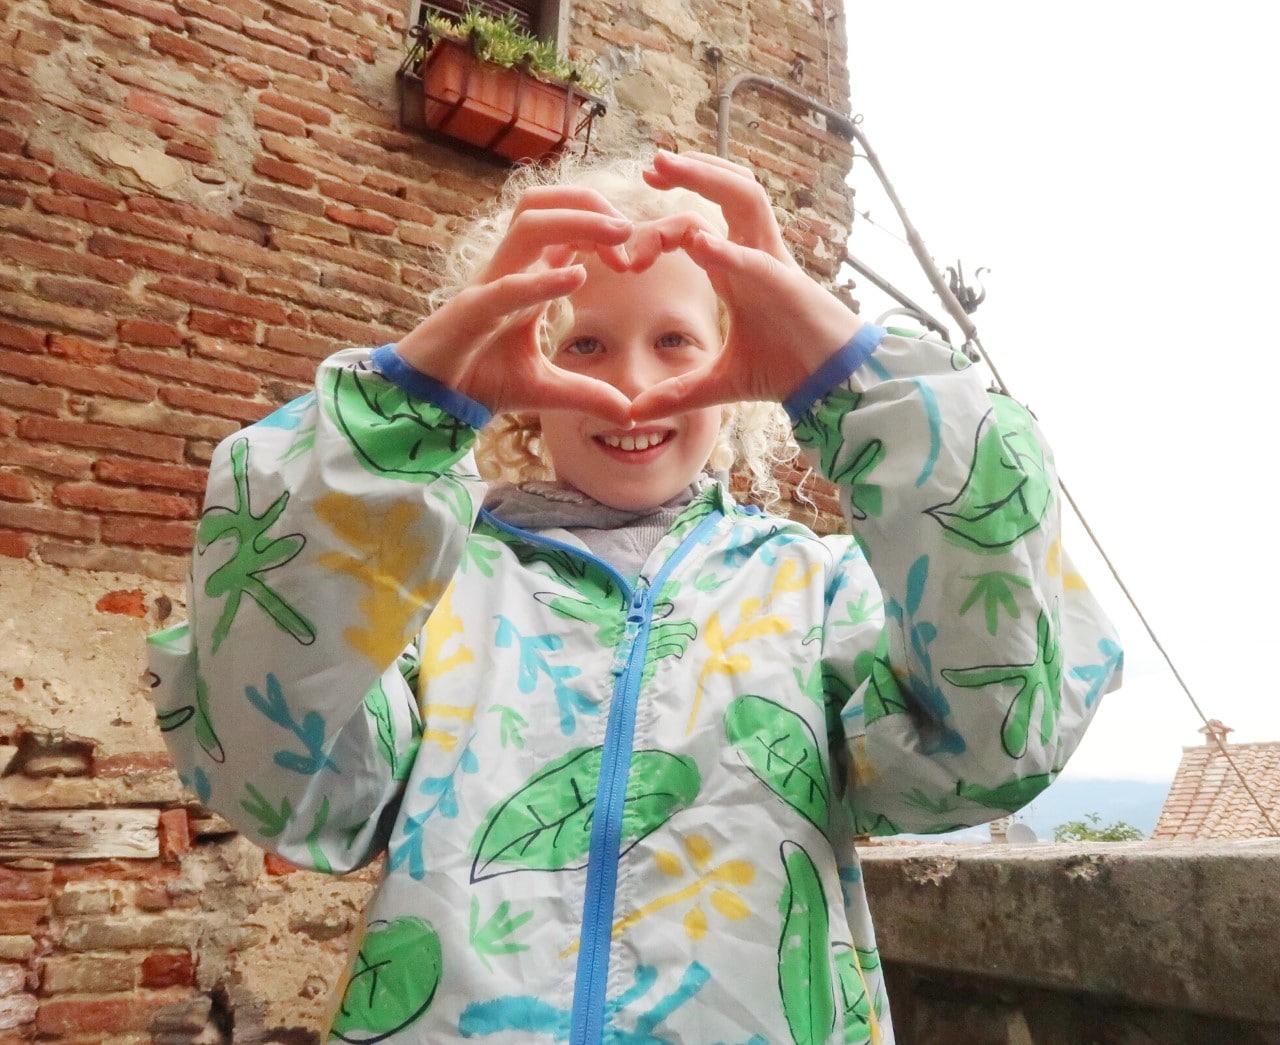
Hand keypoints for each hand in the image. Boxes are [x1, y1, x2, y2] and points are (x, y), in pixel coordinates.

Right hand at [393, 187, 635, 424]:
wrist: (430, 401)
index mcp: (526, 276)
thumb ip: (587, 395)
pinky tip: (577, 278)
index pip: (563, 224)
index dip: (602, 226)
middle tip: (629, 232)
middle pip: (543, 203)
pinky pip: (506, 286)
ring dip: (576, 221)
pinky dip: (542, 280)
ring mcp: (488, 285)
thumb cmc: (480, 380)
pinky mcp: (470, 312)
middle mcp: (508, 270)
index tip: (634, 258)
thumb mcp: (546, 389)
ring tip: (617, 234)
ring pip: (528, 225)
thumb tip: (630, 415)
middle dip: (590, 203)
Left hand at [629, 151, 862, 419]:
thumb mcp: (718, 383)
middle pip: (727, 191)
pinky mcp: (787, 286)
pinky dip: (726, 249)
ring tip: (668, 165)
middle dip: (690, 171)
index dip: (658, 232)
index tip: (626, 255)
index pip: (693, 227)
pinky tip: (696, 241)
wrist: (832, 385)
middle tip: (650, 164)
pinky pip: (755, 258)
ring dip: (707, 178)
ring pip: (745, 197)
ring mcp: (773, 263)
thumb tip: (634, 413)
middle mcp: (755, 254)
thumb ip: (677, 393)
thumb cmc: (785, 370)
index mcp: (736, 268)